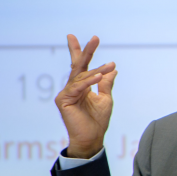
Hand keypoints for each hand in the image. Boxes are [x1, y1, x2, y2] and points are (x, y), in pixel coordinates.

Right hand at [54, 35, 117, 157]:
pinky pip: (78, 87)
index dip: (80, 51)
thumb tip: (113, 70)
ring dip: (97, 70)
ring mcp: (66, 93)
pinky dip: (89, 81)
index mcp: (81, 86)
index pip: (80, 66)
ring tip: (110, 65)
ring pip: (82, 77)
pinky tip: (99, 77)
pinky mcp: (63, 100)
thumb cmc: (97, 121)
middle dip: (86, 51)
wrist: (92, 138)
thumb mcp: (106, 99)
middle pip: (78, 66)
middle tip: (95, 38)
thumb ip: (106, 84)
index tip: (80, 37)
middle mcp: (72, 88)